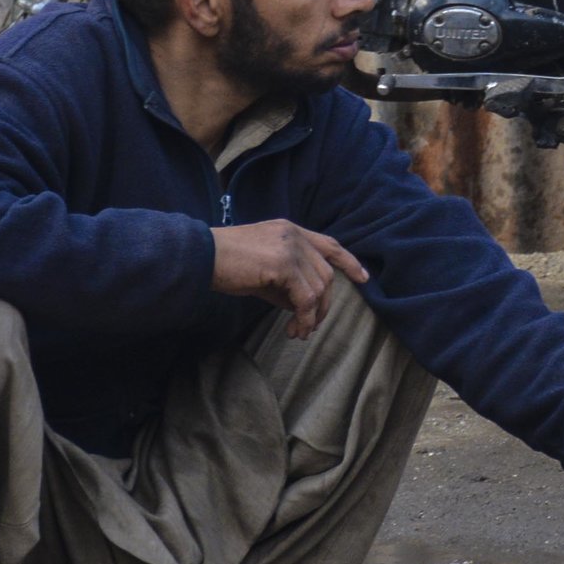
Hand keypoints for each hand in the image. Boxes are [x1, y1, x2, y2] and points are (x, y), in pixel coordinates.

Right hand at [210, 220, 367, 338]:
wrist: (199, 258)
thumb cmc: (224, 265)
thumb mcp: (262, 271)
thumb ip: (286, 281)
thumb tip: (303, 305)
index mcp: (290, 231)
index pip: (329, 245)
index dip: (348, 262)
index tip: (363, 278)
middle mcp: (294, 235)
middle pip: (326, 274)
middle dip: (324, 304)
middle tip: (309, 327)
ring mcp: (290, 247)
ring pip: (319, 288)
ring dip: (312, 316)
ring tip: (298, 332)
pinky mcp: (283, 264)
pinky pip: (306, 297)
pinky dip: (304, 317)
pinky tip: (294, 329)